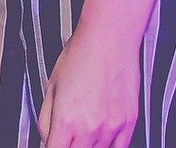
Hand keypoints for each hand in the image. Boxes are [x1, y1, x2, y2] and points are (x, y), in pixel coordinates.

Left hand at [38, 29, 138, 147]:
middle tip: (69, 136)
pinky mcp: (129, 122)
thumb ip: (46, 119)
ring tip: (86, 130)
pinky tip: (102, 137)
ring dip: (89, 146)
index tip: (54, 143)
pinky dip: (108, 146)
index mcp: (66, 119)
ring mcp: (111, 127)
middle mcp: (89, 127)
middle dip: (69, 146)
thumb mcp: (51, 85)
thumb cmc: (80, 55)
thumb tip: (47, 138)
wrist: (109, 38)